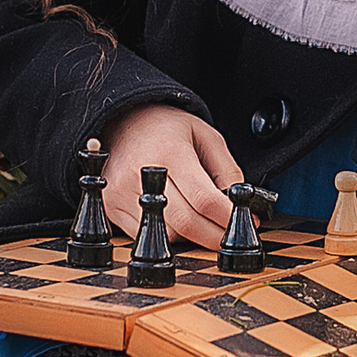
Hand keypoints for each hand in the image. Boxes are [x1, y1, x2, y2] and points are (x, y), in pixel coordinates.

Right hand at [97, 104, 240, 247]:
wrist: (122, 121)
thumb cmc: (166, 129)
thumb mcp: (207, 136)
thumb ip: (227, 170)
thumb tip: (239, 205)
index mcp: (169, 152)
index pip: (204, 199)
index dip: (228, 217)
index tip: (245, 222)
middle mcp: (141, 174)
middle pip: (186, 223)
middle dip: (214, 235)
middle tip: (229, 233)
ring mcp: (122, 193)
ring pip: (167, 234)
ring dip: (192, 235)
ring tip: (202, 220)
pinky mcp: (111, 207)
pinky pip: (147, 234)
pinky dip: (168, 233)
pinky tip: (176, 217)